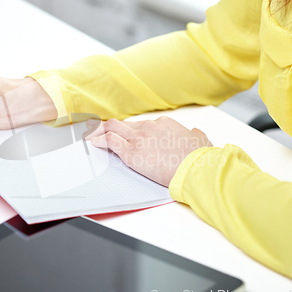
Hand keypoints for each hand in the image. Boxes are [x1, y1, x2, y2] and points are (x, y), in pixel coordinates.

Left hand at [85, 116, 212, 186]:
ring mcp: (139, 138)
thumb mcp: (201, 140)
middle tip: (99, 130)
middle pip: (123, 124)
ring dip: (99, 130)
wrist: (196, 167)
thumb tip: (195, 133)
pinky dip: (99, 140)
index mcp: (164, 124)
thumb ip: (195, 135)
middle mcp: (149, 127)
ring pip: (112, 127)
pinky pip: (110, 141)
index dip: (130, 130)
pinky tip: (93, 142)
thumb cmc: (199, 158)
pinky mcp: (132, 152)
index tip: (125, 134)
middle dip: (109, 126)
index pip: (141, 125)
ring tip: (90, 134)